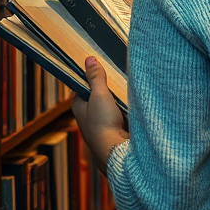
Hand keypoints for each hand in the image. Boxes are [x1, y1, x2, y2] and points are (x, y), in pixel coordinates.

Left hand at [71, 56, 128, 173]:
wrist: (114, 150)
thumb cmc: (102, 122)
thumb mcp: (99, 95)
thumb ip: (96, 77)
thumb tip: (89, 59)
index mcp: (78, 106)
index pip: (83, 86)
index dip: (92, 76)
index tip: (104, 68)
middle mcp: (86, 115)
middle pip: (97, 95)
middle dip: (107, 88)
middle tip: (118, 77)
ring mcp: (99, 124)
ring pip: (108, 105)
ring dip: (117, 99)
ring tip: (127, 90)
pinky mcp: (112, 130)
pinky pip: (118, 114)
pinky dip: (124, 109)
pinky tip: (131, 105)